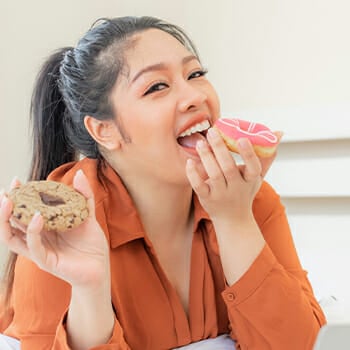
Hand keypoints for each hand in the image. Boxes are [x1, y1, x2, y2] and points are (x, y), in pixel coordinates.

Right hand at [0, 170, 108, 288]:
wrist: (101, 268)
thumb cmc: (92, 244)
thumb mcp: (88, 215)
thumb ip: (84, 195)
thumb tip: (79, 173)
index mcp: (45, 227)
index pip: (24, 211)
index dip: (18, 196)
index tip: (16, 181)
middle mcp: (38, 238)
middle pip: (12, 223)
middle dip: (6, 207)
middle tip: (6, 191)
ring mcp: (40, 251)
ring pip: (12, 237)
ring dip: (7, 220)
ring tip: (9, 201)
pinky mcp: (46, 262)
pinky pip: (34, 247)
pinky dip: (32, 232)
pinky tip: (37, 217)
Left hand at [186, 127, 280, 222]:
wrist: (233, 220)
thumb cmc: (245, 192)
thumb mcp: (258, 177)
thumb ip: (266, 155)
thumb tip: (279, 133)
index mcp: (250, 180)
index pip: (254, 168)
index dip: (248, 154)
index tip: (242, 139)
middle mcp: (236, 188)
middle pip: (228, 168)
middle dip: (220, 149)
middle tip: (212, 132)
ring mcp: (221, 194)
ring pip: (213, 175)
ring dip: (206, 157)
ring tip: (200, 142)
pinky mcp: (207, 199)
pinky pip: (199, 186)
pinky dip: (193, 174)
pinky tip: (189, 161)